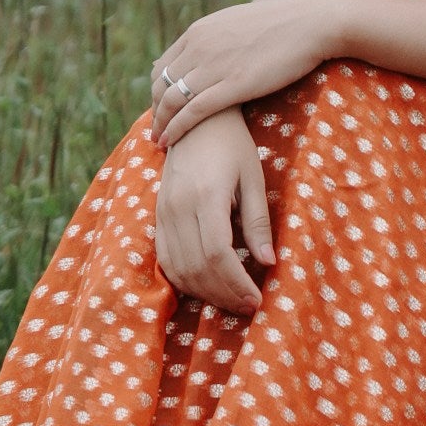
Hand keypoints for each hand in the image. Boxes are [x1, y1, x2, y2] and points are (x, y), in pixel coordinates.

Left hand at [148, 0, 341, 138]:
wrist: (311, 22)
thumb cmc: (281, 26)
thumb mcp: (236, 25)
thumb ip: (214, 40)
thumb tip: (201, 53)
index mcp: (199, 32)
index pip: (161, 66)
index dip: (156, 92)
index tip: (160, 110)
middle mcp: (199, 47)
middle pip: (160, 85)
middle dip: (154, 110)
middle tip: (156, 129)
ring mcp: (214, 65)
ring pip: (171, 100)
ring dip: (160, 124)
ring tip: (158, 140)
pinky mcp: (233, 85)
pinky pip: (192, 111)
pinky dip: (176, 128)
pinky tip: (169, 141)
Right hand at [153, 109, 274, 316]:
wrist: (194, 118)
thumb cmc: (232, 145)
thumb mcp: (253, 177)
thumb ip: (257, 221)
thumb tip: (268, 262)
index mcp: (206, 196)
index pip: (217, 255)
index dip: (236, 284)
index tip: (257, 300)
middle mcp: (178, 207)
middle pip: (197, 268)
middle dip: (224, 295)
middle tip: (249, 306)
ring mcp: (163, 213)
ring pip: (179, 269)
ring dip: (205, 293)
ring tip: (232, 301)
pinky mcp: (157, 216)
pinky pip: (166, 260)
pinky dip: (185, 280)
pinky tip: (208, 286)